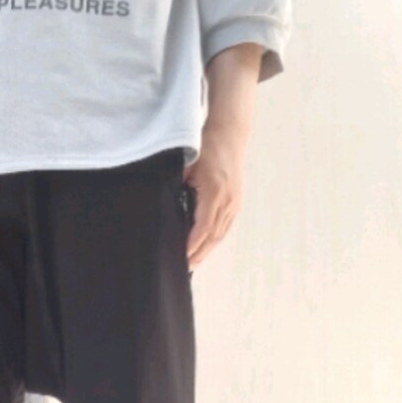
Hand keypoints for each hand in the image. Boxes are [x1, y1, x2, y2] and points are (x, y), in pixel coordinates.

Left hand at [183, 133, 246, 270]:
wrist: (230, 134)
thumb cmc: (206, 147)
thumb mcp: (186, 167)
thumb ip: (176, 188)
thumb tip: (165, 210)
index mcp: (215, 193)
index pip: (202, 228)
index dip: (191, 245)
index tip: (181, 257)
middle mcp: (228, 201)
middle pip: (213, 237)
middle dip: (198, 254)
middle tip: (184, 268)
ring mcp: (235, 203)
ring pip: (220, 234)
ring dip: (207, 250)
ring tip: (193, 262)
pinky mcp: (236, 202)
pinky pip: (225, 226)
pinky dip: (215, 239)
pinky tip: (205, 246)